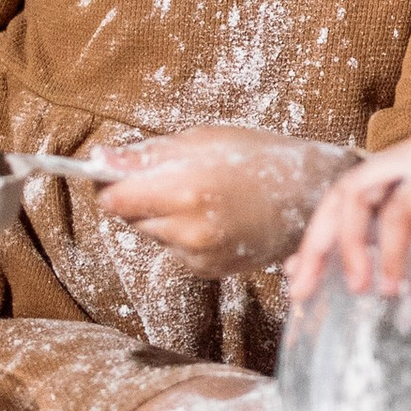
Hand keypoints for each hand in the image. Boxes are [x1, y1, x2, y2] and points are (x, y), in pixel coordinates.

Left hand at [95, 127, 343, 274]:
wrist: (311, 197)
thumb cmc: (262, 157)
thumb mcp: (204, 140)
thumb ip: (149, 154)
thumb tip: (100, 158)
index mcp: (186, 191)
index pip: (114, 200)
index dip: (111, 183)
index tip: (118, 172)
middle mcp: (189, 229)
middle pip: (129, 218)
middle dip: (142, 197)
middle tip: (177, 178)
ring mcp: (199, 254)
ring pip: (153, 233)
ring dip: (164, 216)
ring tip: (203, 197)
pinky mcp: (208, 270)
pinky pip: (175, 248)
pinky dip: (184, 234)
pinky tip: (214, 218)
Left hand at [289, 98, 410, 303]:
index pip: (354, 197)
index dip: (325, 238)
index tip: (307, 277)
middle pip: (340, 193)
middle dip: (315, 244)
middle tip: (301, 291)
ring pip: (358, 192)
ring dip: (343, 244)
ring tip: (348, 289)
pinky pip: (403, 209)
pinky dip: (390, 247)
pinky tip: (394, 282)